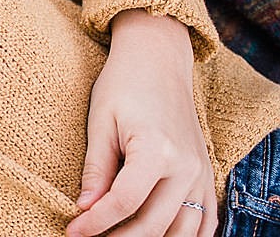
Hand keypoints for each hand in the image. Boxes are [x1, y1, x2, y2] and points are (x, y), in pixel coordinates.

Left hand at [66, 10, 214, 236]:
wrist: (158, 61)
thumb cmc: (123, 84)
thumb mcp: (100, 121)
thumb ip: (97, 168)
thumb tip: (85, 208)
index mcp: (157, 150)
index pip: (125, 202)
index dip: (96, 222)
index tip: (73, 230)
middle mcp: (186, 168)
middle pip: (154, 223)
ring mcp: (201, 174)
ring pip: (183, 231)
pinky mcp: (206, 176)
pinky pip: (204, 221)